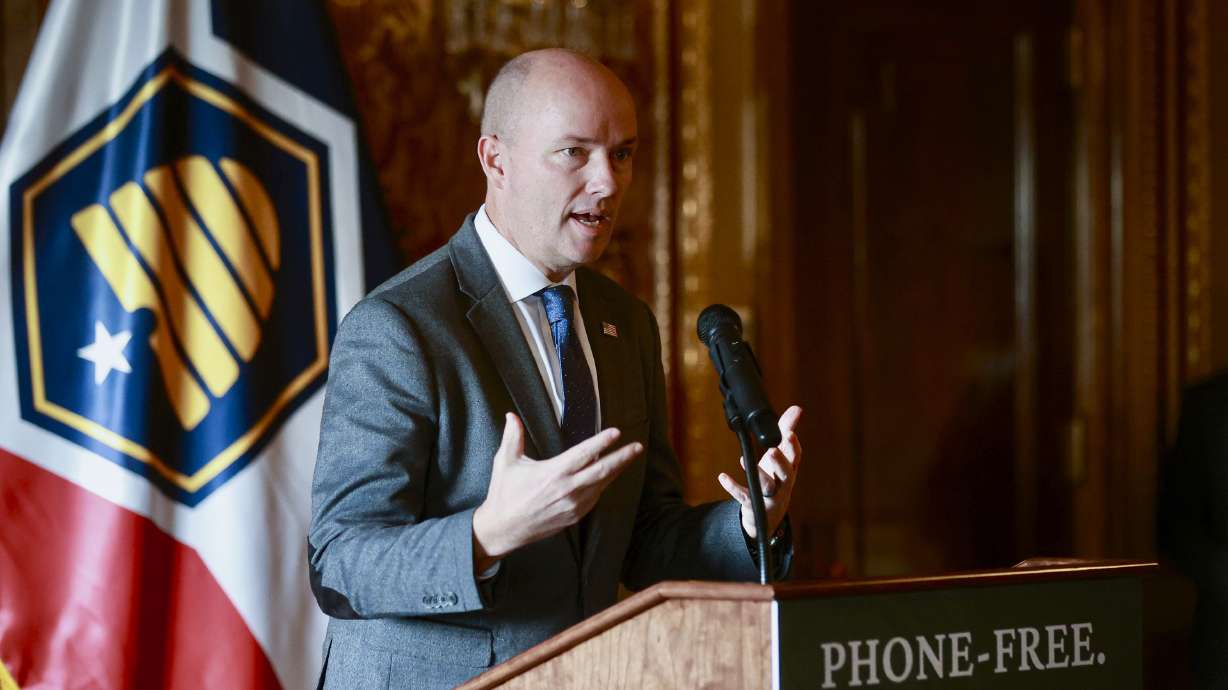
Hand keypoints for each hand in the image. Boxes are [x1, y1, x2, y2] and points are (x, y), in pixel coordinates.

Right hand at [472, 413, 643, 572]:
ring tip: (628, 458)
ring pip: (602, 484)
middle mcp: (568, 489)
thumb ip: (512, 437)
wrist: (504, 529)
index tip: (616, 432)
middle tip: (637, 446)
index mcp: (553, 473)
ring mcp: (573, 505)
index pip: (584, 453)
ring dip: (616, 471)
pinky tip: (608, 477)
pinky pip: (595, 497)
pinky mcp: (574, 516)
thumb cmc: (505, 494)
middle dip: (622, 457)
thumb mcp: (505, 462)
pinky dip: (603, 485)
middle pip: (603, 470)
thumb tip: (511, 415)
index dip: (602, 442)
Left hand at [717, 405, 801, 538]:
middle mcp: (783, 484)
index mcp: (789, 470)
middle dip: (779, 462)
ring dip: (758, 473)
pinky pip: (744, 497)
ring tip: (745, 460)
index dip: (793, 446)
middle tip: (772, 450)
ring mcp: (769, 496)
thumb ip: (786, 430)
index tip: (789, 433)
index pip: (795, 458)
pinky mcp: (754, 505)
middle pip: (785, 473)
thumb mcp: (781, 456)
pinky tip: (722, 476)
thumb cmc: (775, 477)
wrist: (768, 514)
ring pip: (767, 486)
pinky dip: (733, 487)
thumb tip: (797, 408)